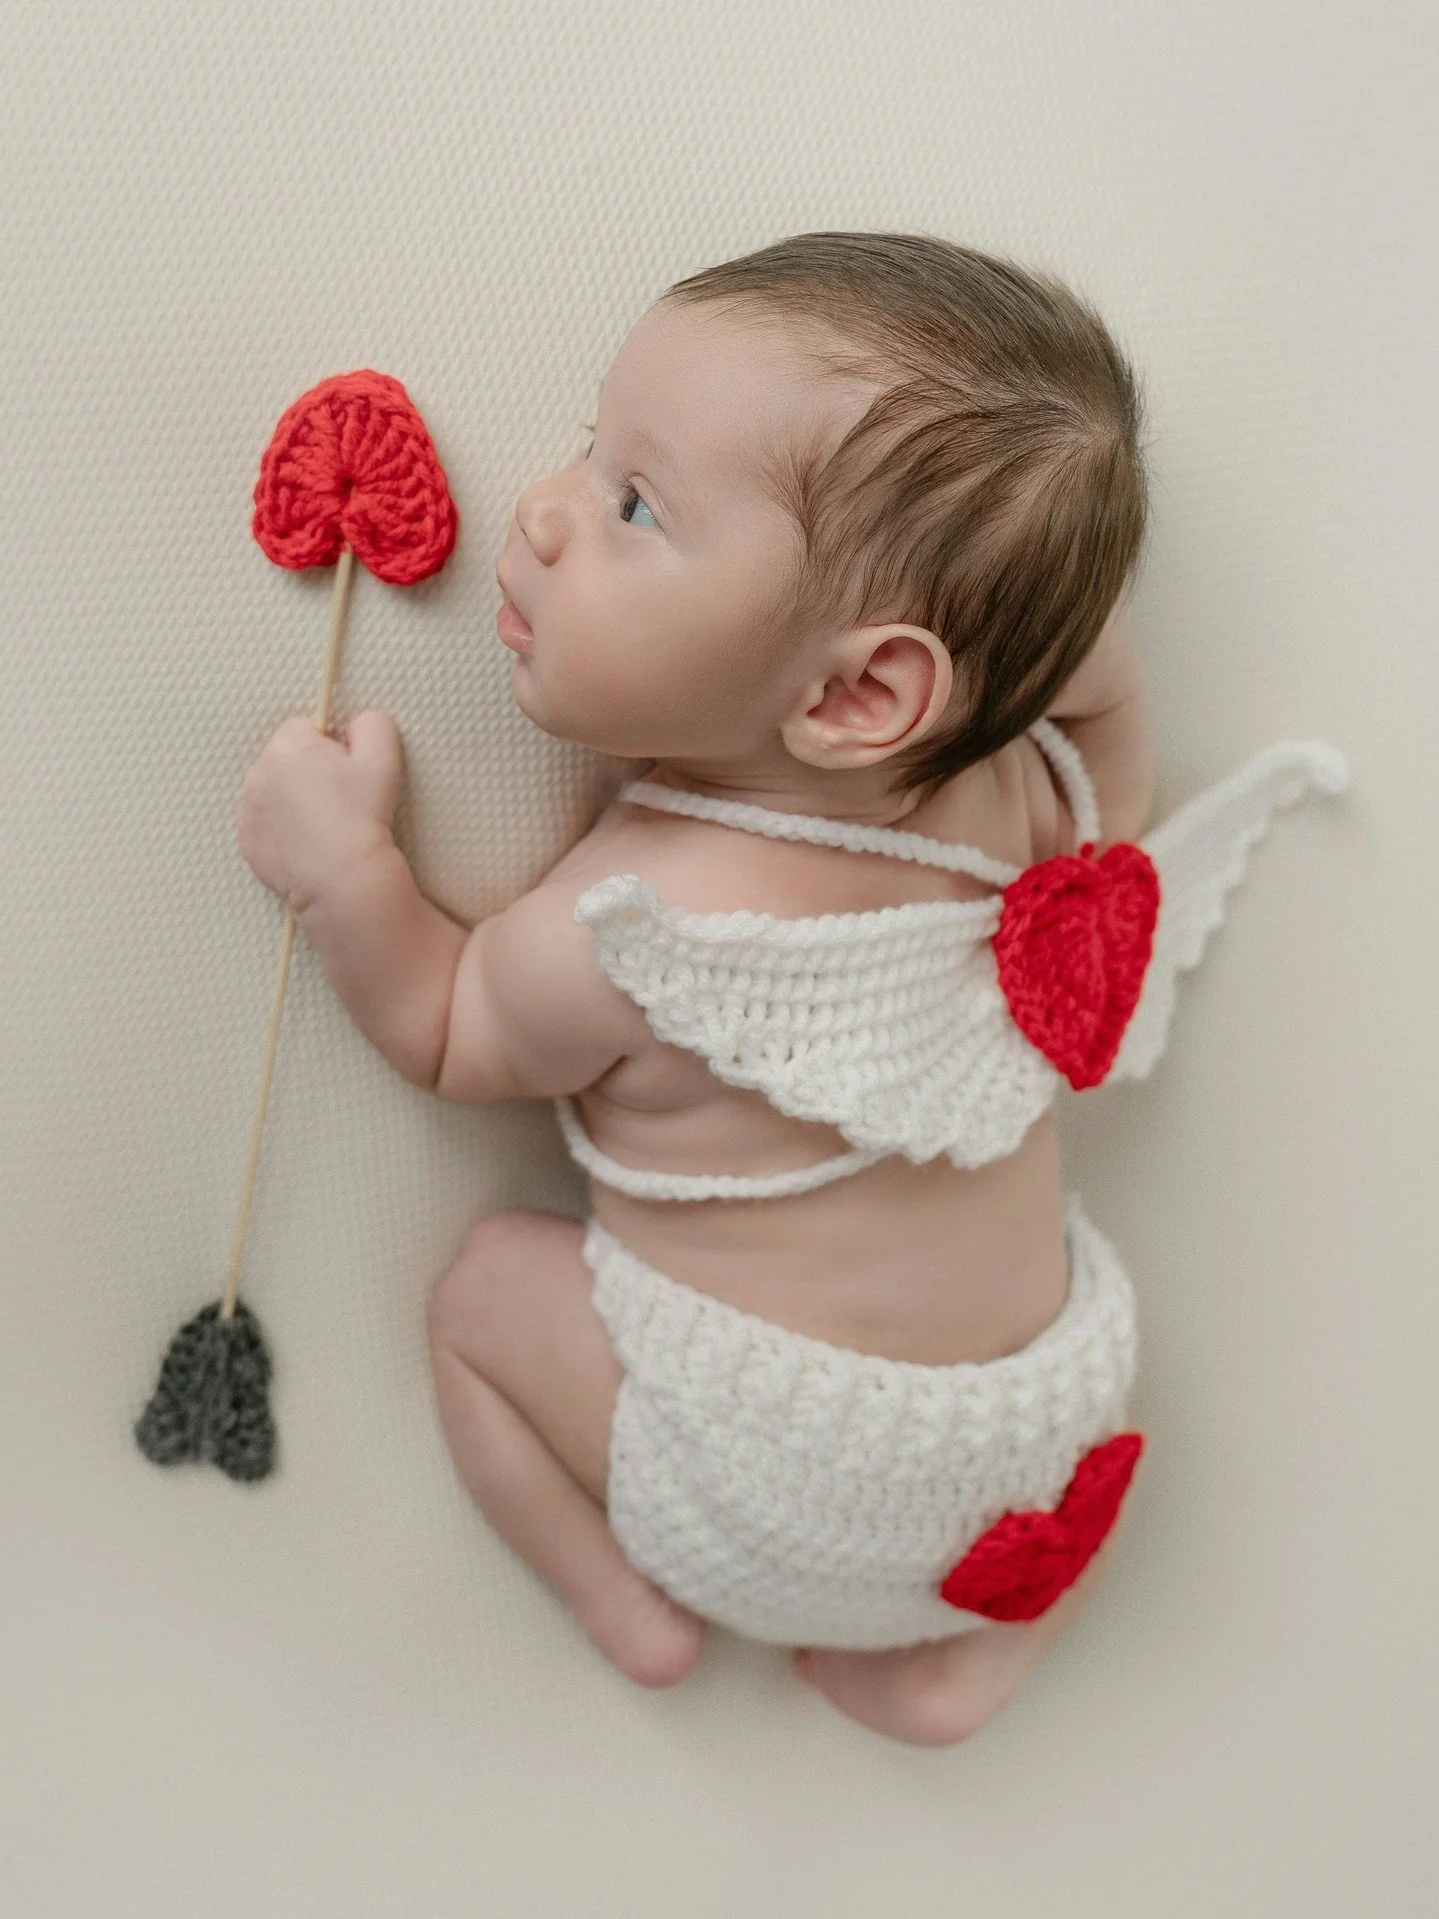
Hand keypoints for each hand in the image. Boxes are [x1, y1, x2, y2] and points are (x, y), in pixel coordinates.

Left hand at [237, 708, 404, 914]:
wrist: (343, 878)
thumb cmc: (363, 817)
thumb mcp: (383, 760)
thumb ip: (373, 724)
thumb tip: (357, 722)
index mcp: (287, 746)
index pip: (303, 727)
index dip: (328, 746)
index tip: (344, 771)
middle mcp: (258, 772)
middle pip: (284, 758)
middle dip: (306, 771)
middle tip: (336, 799)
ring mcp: (248, 809)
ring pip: (272, 791)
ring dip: (291, 799)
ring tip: (321, 823)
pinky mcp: (246, 841)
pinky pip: (263, 824)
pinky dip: (281, 829)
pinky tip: (307, 842)